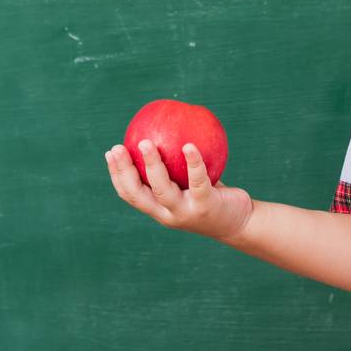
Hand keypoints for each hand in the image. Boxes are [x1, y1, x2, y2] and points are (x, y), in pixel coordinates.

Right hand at [105, 139, 253, 241]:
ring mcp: (185, 213)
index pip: (130, 194)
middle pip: (138, 194)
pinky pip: (197, 181)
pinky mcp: (205, 207)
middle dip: (124, 171)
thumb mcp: (191, 183)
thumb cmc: (212, 197)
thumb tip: (163, 128)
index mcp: (159, 209)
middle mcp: (167, 214)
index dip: (116, 174)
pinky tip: (190, 145)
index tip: (110, 152)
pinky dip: (192, 163)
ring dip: (151, 165)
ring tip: (145, 143)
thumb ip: (176, 166)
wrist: (239, 223)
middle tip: (118, 147)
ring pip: (162, 189)